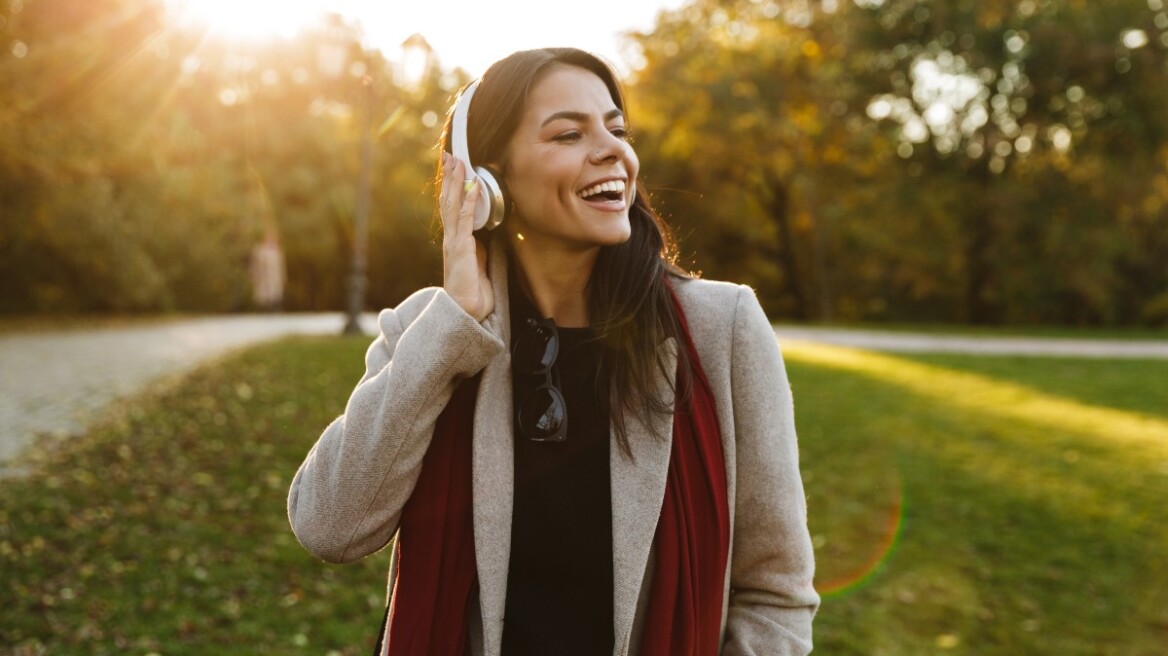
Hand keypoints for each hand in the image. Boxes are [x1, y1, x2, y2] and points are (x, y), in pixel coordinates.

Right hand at [440, 153, 494, 321]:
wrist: (466, 313)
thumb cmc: (474, 292)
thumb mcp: (481, 264)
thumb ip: (481, 248)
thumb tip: (488, 235)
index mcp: (456, 241)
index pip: (452, 207)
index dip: (452, 187)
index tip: (453, 167)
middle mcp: (452, 238)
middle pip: (447, 200)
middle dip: (449, 176)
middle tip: (449, 155)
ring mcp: (454, 242)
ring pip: (452, 204)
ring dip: (455, 181)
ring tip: (457, 161)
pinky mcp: (461, 248)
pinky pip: (465, 219)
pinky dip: (468, 200)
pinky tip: (472, 185)